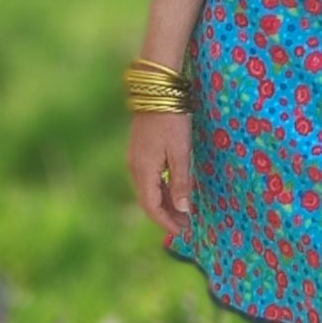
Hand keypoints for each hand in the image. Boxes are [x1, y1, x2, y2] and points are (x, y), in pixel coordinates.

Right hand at [128, 110, 193, 234]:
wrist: (157, 90)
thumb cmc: (172, 120)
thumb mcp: (181, 152)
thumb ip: (180, 181)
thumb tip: (183, 209)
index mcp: (144, 170)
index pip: (151, 207)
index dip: (166, 222)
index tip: (182, 232)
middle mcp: (135, 168)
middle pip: (148, 201)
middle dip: (166, 216)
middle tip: (186, 226)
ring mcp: (136, 159)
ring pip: (149, 190)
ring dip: (165, 203)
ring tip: (183, 212)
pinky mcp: (140, 151)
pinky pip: (149, 178)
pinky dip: (162, 189)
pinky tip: (175, 191)